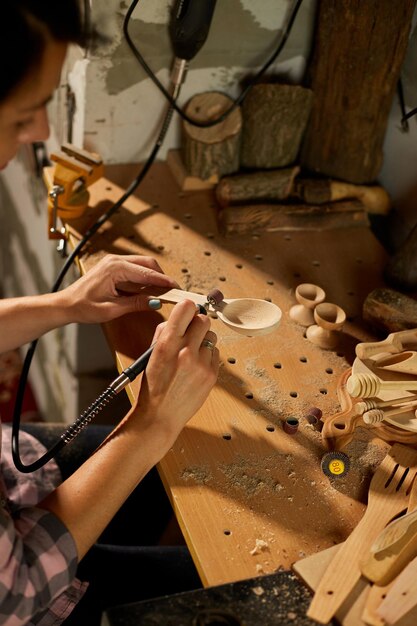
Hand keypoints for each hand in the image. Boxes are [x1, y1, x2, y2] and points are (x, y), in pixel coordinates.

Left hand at [62, 254, 178, 323]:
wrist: (67, 304)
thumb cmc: (84, 306)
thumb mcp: (112, 309)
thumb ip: (136, 304)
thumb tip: (156, 302)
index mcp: (115, 268)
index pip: (146, 273)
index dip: (163, 281)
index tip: (176, 288)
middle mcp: (115, 260)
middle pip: (148, 264)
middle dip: (161, 277)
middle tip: (172, 291)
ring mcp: (114, 262)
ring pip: (142, 265)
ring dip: (153, 277)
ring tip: (162, 292)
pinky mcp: (114, 267)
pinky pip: (135, 268)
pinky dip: (144, 278)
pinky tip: (149, 289)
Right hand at [133, 299, 218, 443]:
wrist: (160, 416)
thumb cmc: (152, 386)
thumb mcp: (150, 355)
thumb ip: (164, 333)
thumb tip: (178, 317)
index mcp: (167, 343)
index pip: (186, 308)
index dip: (187, 308)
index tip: (186, 312)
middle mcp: (186, 351)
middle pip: (203, 319)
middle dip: (197, 323)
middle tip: (190, 333)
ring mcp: (201, 363)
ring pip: (212, 336)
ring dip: (204, 340)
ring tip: (192, 354)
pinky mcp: (212, 374)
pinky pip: (216, 353)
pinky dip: (207, 356)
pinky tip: (196, 366)